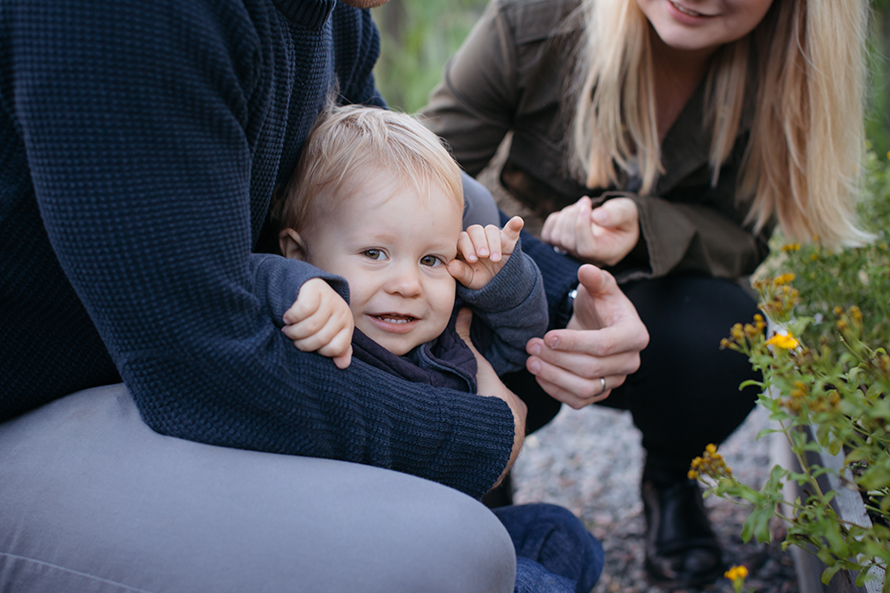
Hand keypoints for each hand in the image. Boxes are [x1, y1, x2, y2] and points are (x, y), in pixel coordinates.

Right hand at [282, 278, 353, 368]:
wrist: (306, 287)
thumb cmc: (316, 314)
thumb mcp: (328, 331)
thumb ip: (336, 347)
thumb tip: (343, 365)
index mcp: (347, 325)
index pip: (335, 349)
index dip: (318, 351)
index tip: (309, 343)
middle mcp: (342, 312)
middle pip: (321, 339)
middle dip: (302, 343)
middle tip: (293, 338)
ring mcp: (331, 299)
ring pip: (310, 326)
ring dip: (294, 332)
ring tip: (288, 329)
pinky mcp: (316, 289)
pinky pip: (303, 310)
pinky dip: (291, 317)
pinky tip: (288, 317)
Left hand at [448, 216, 523, 289]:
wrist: (500, 285)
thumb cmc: (480, 280)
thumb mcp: (470, 280)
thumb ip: (460, 273)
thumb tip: (450, 265)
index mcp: (464, 245)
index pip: (462, 238)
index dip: (467, 247)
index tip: (472, 259)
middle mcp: (477, 238)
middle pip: (475, 230)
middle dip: (479, 243)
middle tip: (483, 256)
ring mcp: (493, 237)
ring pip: (491, 230)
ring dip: (493, 242)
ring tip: (495, 258)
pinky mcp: (509, 239)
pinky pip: (511, 229)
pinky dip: (514, 224)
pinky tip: (518, 221)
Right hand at [455, 307, 525, 485]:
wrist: (487, 442)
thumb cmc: (486, 401)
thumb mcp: (477, 365)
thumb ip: (469, 339)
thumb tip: (465, 310)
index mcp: (516, 409)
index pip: (504, 400)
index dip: (490, 395)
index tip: (474, 393)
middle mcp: (516, 433)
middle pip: (500, 423)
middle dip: (486, 419)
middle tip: (466, 412)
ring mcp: (507, 454)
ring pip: (494, 445)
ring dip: (481, 441)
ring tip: (461, 433)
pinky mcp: (493, 472)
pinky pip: (484, 463)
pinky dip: (474, 457)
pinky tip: (461, 452)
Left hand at [525, 264, 647, 408]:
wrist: (597, 323)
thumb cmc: (599, 303)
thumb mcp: (599, 287)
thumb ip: (594, 278)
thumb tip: (586, 270)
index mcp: (635, 334)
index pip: (604, 344)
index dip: (573, 342)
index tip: (547, 335)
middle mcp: (630, 361)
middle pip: (591, 368)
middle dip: (557, 358)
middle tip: (531, 346)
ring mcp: (616, 380)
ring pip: (585, 389)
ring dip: (553, 377)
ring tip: (531, 361)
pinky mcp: (602, 392)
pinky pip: (579, 401)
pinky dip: (556, 391)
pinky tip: (539, 375)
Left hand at [541, 196, 639, 265]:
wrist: (616, 221)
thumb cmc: (623, 217)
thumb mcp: (627, 212)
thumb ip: (616, 215)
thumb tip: (596, 217)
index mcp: (607, 254)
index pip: (586, 249)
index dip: (581, 226)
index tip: (587, 207)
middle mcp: (588, 259)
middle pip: (568, 242)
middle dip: (573, 216)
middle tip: (585, 202)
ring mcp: (572, 254)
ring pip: (556, 237)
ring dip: (565, 215)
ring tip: (580, 206)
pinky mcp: (560, 246)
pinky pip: (547, 236)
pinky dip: (555, 220)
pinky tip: (569, 213)